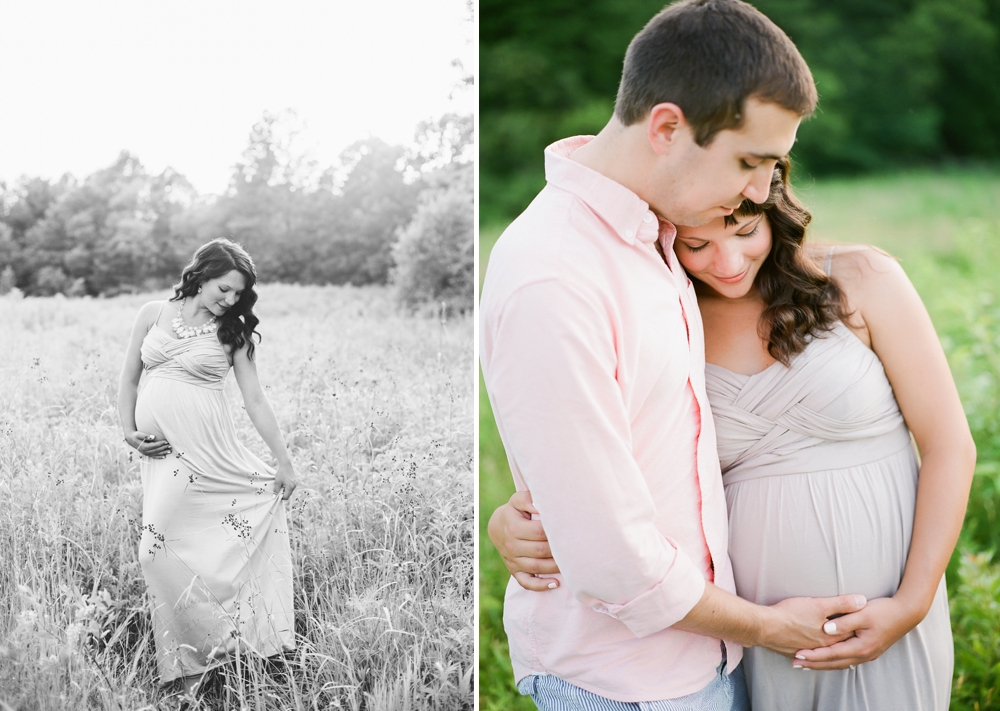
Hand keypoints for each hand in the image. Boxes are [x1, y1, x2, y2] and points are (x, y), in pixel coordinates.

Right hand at [125, 430, 171, 458]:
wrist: (130, 439)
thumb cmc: (135, 435)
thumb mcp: (139, 434)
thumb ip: (146, 435)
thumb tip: (153, 437)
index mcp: (144, 446)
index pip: (154, 445)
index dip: (160, 444)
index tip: (166, 441)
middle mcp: (145, 451)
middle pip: (156, 450)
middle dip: (164, 448)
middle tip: (170, 446)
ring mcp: (146, 453)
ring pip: (156, 454)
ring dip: (163, 453)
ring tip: (170, 451)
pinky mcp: (146, 454)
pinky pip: (153, 456)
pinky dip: (159, 457)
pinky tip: (164, 456)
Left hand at [273, 460, 297, 500]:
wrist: (285, 464)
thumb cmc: (281, 472)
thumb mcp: (277, 482)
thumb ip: (276, 490)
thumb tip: (275, 496)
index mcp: (290, 487)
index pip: (286, 497)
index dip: (280, 497)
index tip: (276, 495)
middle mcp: (294, 486)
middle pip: (288, 494)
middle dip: (282, 494)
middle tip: (277, 490)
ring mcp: (295, 483)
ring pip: (289, 491)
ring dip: (284, 490)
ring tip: (280, 485)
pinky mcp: (294, 481)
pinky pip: (290, 487)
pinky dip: (286, 487)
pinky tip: (282, 483)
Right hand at [487, 490, 560, 590]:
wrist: (498, 527)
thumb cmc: (514, 512)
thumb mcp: (518, 501)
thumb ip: (528, 499)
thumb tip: (539, 505)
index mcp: (514, 527)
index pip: (539, 532)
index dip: (555, 531)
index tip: (568, 528)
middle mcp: (512, 546)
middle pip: (541, 550)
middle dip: (559, 549)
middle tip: (574, 546)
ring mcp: (513, 560)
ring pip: (537, 567)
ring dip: (555, 566)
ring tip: (570, 562)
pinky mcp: (515, 571)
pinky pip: (526, 582)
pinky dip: (541, 585)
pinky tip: (555, 583)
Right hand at [761, 594, 867, 657]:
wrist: (765, 627)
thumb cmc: (791, 614)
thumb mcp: (819, 605)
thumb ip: (842, 604)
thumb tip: (862, 601)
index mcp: (830, 637)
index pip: (851, 634)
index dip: (860, 628)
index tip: (868, 625)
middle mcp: (822, 647)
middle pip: (840, 645)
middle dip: (849, 642)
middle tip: (859, 639)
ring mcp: (808, 651)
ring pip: (826, 652)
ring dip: (833, 652)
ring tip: (840, 650)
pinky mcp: (795, 652)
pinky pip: (812, 656)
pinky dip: (818, 656)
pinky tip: (816, 654)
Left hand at [791, 596, 920, 669]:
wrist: (907, 613)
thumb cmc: (884, 611)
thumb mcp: (862, 613)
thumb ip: (843, 621)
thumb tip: (825, 629)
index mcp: (861, 646)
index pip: (832, 654)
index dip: (814, 655)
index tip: (797, 654)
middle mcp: (864, 654)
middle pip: (834, 663)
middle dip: (814, 664)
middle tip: (795, 663)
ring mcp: (868, 654)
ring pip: (840, 663)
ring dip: (823, 664)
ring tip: (806, 664)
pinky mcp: (869, 650)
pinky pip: (847, 660)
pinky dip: (834, 661)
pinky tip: (827, 661)